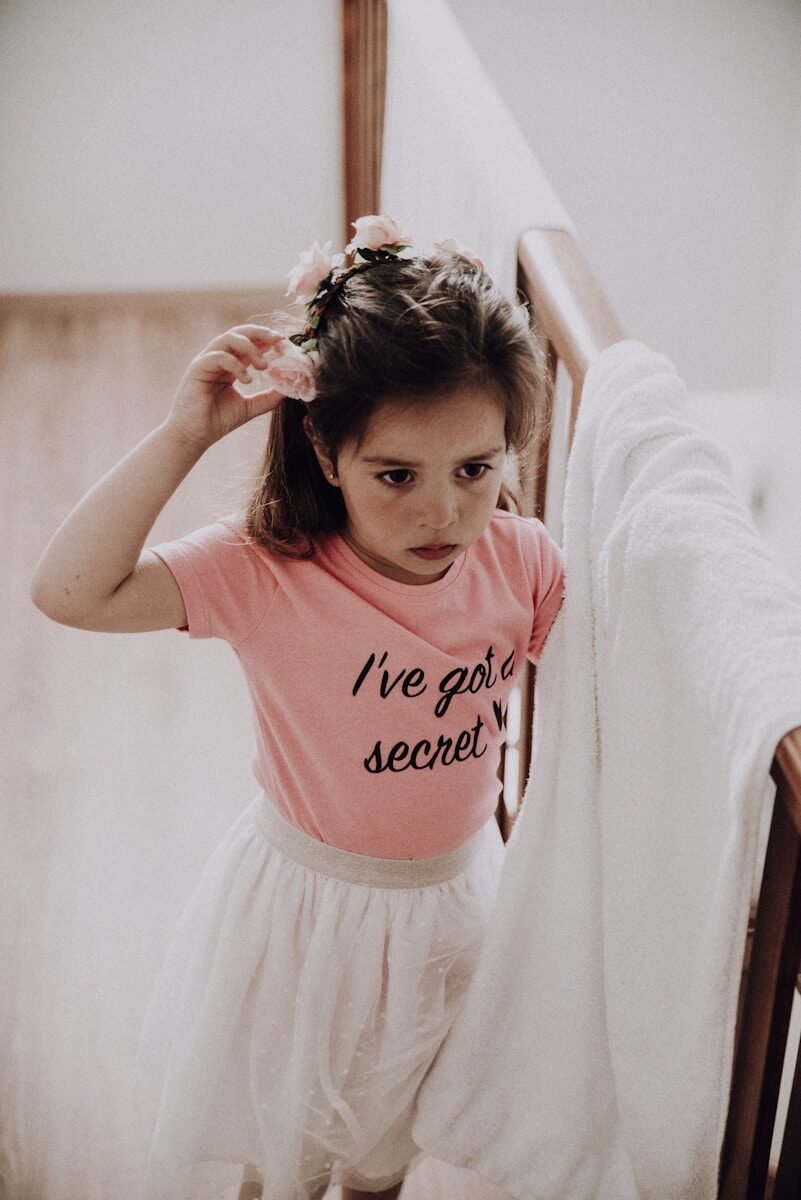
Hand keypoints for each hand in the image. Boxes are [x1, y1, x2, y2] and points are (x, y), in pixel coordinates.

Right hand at [166, 324, 287, 448]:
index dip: (267, 340)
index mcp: (230, 364)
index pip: (249, 342)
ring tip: (264, 366)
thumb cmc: (218, 420)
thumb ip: (269, 397)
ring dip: (250, 348)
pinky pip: (219, 356)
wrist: (195, 436)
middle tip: (279, 341)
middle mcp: (218, 358)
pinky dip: (236, 365)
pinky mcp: (197, 368)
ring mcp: (206, 361)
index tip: (285, 344)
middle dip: (261, 333)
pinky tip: (247, 380)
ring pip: (228, 338)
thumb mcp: (250, 407)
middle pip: (239, 332)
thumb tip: (290, 388)